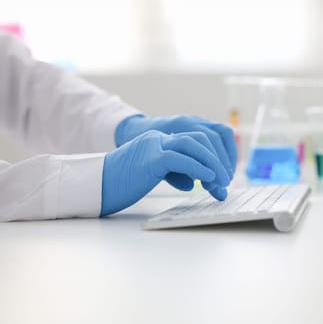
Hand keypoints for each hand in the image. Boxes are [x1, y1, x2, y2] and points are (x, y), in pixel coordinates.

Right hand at [101, 130, 230, 215]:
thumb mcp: (154, 174)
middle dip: (218, 160)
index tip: (221, 176)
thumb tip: (195, 182)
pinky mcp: (150, 159)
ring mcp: (154, 146)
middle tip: (226, 181)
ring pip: (193, 144)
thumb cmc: (122, 183)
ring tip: (222, 181)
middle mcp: (159, 138)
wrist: (97, 185)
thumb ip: (174, 173)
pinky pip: (180, 159)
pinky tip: (208, 178)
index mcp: (160, 140)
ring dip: (212, 163)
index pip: (196, 140)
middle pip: (199, 139)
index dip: (213, 156)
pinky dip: (198, 167)